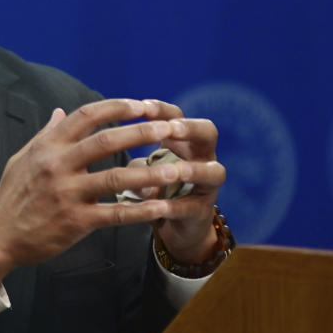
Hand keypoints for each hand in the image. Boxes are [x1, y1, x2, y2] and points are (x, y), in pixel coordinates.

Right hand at [0, 98, 215, 286]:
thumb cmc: (11, 196)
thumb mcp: (23, 157)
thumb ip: (46, 134)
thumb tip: (61, 111)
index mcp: (48, 146)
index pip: (86, 116)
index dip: (117, 107)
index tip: (142, 105)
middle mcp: (57, 165)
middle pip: (105, 141)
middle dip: (141, 132)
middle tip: (170, 128)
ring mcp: (67, 193)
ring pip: (115, 178)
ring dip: (149, 172)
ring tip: (177, 168)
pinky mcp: (75, 221)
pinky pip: (114, 214)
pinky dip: (140, 210)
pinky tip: (162, 207)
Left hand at [139, 99, 224, 264]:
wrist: (173, 225)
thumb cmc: (156, 188)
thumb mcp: (142, 170)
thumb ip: (135, 162)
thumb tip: (119, 163)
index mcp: (182, 142)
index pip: (177, 116)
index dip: (162, 110)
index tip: (143, 107)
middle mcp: (201, 158)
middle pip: (208, 133)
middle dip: (190, 128)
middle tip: (171, 129)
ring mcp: (206, 185)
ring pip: (213, 172)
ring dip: (194, 170)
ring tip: (177, 171)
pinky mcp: (202, 212)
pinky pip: (192, 208)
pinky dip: (175, 207)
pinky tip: (160, 207)